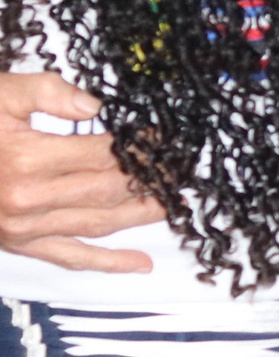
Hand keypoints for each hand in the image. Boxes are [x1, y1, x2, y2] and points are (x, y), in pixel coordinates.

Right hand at [0, 73, 161, 271]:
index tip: (163, 139)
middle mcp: (29, 199)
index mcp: (27, 159)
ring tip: (175, 204)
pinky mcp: (20, 243)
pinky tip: (141, 264)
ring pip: (98, 224)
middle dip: (149, 180)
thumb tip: (93, 105)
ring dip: (141, 216)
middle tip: (180, 170)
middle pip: (108, 190)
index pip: (103, 154)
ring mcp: (25, 227)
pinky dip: (108, 263)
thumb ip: (45, 92)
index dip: (139, 146)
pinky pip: (70, 257)